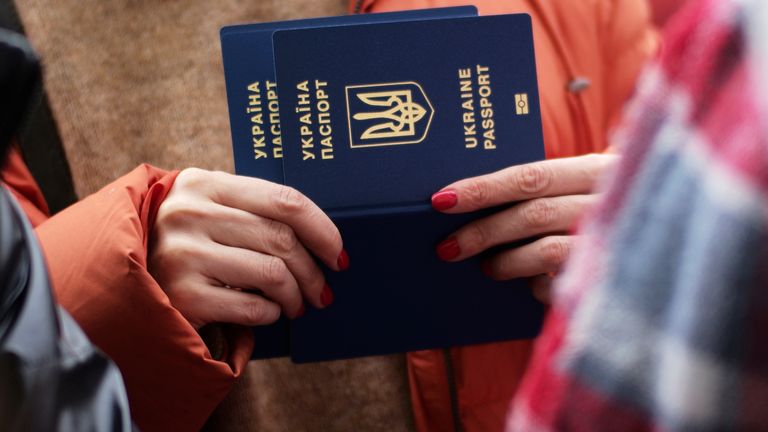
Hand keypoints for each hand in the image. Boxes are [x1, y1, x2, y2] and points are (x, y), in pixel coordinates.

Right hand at [148, 168, 347, 328]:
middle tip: (323, 291)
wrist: (121, 284)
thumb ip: (251, 210)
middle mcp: (190, 213)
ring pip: (273, 272)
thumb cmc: (183, 246)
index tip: (338, 253)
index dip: (322, 229)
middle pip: (282, 239)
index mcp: (204, 184)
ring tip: (297, 305)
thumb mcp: (207, 212)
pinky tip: (268, 314)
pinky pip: (253, 307)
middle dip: (313, 270)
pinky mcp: (181, 295)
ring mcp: (183, 253)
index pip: (284, 200)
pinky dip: (271, 314)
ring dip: (296, 295)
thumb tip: (320, 237)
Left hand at [431, 154, 615, 302]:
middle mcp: (610, 200)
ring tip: (489, 269)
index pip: (530, 176)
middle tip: (447, 248)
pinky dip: (540, 288)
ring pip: (546, 251)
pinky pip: (564, 287)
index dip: (483, 188)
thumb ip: (547, 191)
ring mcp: (617, 241)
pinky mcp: (616, 279)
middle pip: (532, 214)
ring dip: (508, 262)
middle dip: (483, 232)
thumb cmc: (612, 209)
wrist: (671, 234)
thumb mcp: (588, 188)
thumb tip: (474, 200)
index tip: (441, 200)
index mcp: (598, 170)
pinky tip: (533, 287)